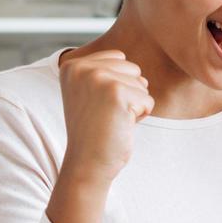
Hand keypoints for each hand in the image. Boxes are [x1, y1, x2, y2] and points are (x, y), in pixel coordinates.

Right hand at [56, 49, 153, 182]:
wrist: (87, 163)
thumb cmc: (94, 131)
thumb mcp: (90, 93)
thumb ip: (105, 72)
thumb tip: (136, 69)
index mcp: (73, 64)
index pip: (119, 58)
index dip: (117, 85)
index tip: (97, 105)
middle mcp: (82, 67)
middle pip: (133, 69)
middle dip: (128, 94)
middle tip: (106, 114)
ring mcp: (98, 78)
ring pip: (142, 84)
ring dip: (134, 105)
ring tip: (112, 120)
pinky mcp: (116, 93)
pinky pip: (148, 101)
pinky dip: (140, 117)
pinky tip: (119, 127)